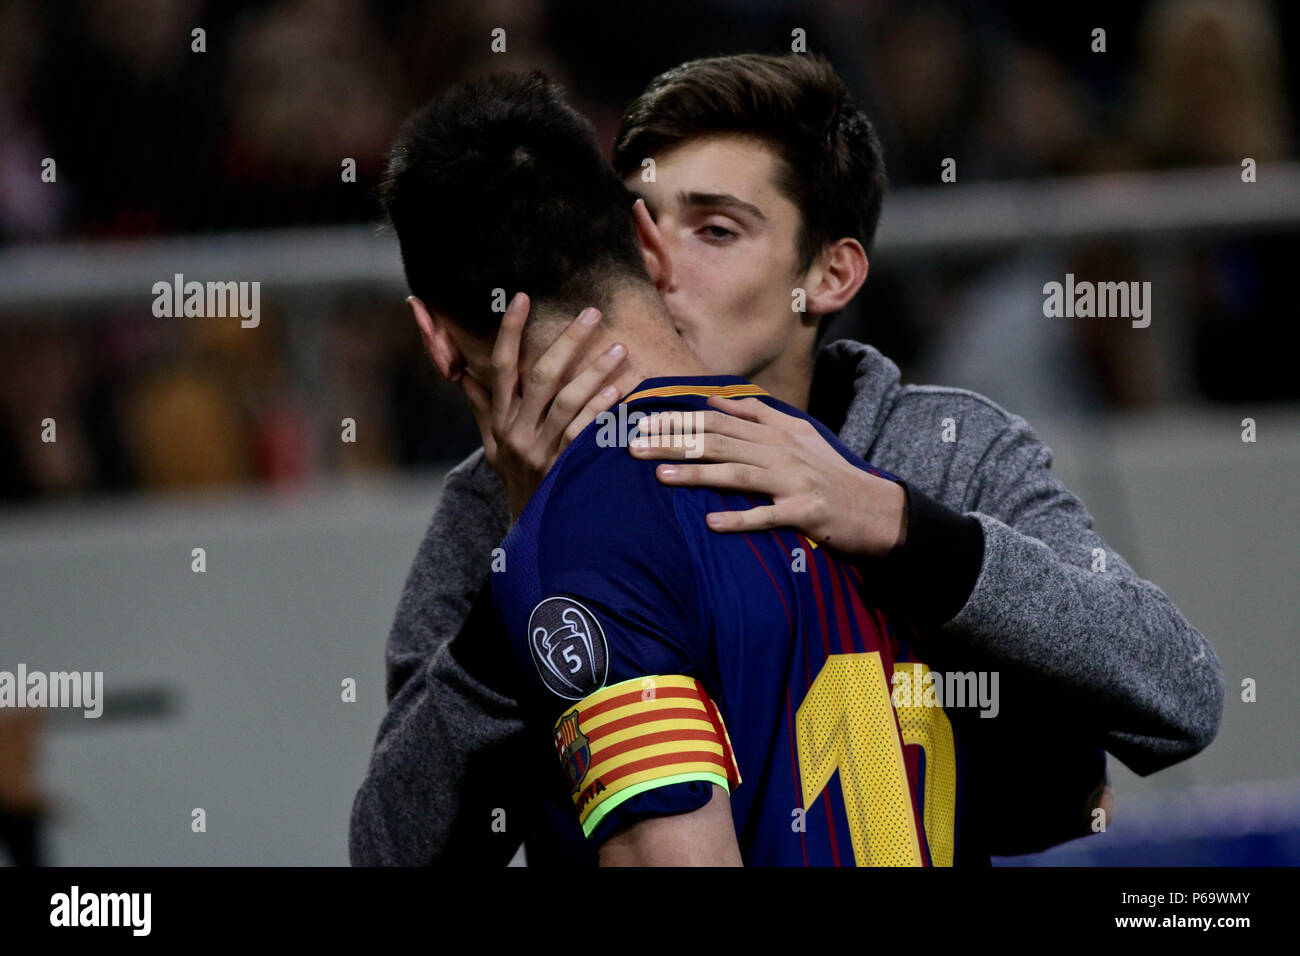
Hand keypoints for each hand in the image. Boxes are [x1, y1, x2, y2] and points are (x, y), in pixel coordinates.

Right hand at [460, 292, 627, 521]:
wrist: (528, 530)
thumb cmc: (513, 477)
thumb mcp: (491, 442)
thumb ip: (481, 404)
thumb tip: (462, 371)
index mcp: (499, 418)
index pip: (502, 365)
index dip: (509, 330)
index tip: (521, 296)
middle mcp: (516, 430)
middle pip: (542, 375)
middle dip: (567, 340)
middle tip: (592, 312)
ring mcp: (540, 449)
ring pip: (568, 401)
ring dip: (595, 372)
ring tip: (619, 349)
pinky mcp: (562, 467)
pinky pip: (584, 432)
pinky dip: (601, 410)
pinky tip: (619, 393)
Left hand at [628, 394, 906, 556]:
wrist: (877, 508)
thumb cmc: (830, 473)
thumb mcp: (798, 434)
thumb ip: (756, 414)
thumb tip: (714, 399)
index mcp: (776, 431)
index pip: (718, 421)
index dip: (679, 420)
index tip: (643, 422)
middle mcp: (782, 451)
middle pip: (719, 443)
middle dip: (675, 442)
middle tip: (634, 446)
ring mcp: (793, 481)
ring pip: (737, 474)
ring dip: (697, 474)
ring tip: (661, 476)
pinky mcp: (804, 512)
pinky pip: (768, 515)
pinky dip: (740, 518)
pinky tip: (712, 522)